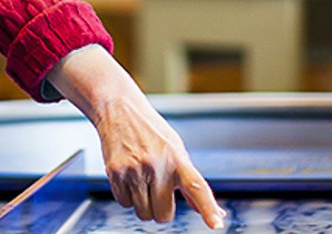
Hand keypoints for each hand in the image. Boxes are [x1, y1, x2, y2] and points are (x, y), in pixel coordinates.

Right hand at [47, 45, 225, 228]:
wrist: (118, 108)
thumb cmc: (150, 131)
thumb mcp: (175, 149)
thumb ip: (190, 180)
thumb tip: (209, 211)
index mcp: (178, 159)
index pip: (197, 187)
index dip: (208, 208)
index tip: (216, 224)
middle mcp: (157, 165)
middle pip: (163, 215)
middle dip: (159, 208)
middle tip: (156, 189)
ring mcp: (135, 170)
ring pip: (143, 213)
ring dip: (142, 203)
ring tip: (140, 180)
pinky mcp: (115, 172)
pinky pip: (123, 203)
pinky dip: (126, 196)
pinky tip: (127, 176)